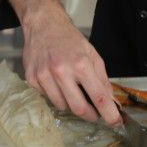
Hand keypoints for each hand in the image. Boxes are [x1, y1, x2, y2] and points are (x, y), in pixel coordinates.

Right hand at [8, 0, 116, 123]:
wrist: (43, 24)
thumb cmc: (68, 39)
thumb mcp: (92, 55)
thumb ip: (102, 80)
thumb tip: (111, 102)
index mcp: (80, 64)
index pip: (98, 97)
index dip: (109, 114)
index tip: (115, 122)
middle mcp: (61, 71)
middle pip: (78, 108)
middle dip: (90, 115)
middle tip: (95, 114)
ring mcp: (44, 76)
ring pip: (62, 106)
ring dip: (71, 104)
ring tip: (72, 89)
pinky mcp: (32, 79)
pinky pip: (47, 98)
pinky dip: (55, 95)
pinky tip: (56, 82)